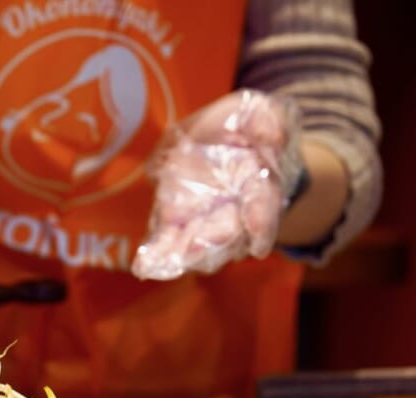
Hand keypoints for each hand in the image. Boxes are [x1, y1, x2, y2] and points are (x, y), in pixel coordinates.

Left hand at [131, 90, 302, 279]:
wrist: (223, 143)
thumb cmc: (243, 129)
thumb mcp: (257, 113)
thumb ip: (267, 120)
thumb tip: (272, 136)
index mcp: (259, 183)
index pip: (263, 205)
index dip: (260, 222)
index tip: (258, 243)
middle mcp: (234, 211)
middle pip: (227, 236)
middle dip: (211, 245)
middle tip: (192, 253)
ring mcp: (204, 221)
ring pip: (199, 247)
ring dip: (182, 256)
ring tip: (162, 264)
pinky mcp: (177, 223)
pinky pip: (169, 243)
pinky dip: (157, 257)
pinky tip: (143, 266)